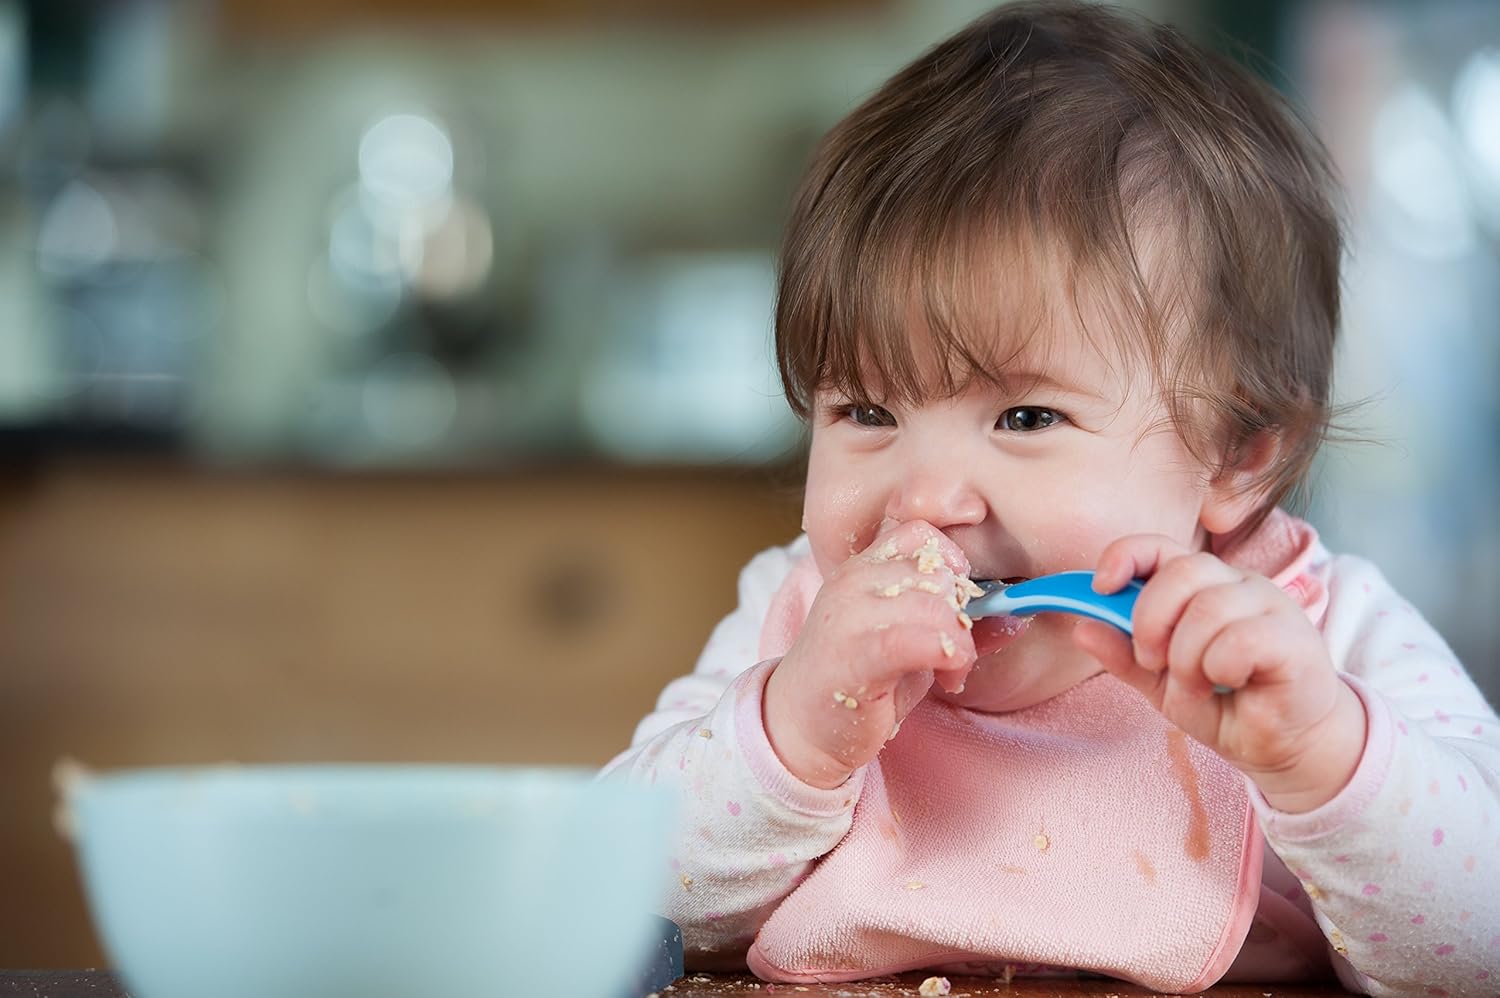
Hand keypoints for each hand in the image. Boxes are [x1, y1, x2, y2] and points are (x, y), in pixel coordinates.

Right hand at [763, 520, 978, 788]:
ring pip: (935, 605)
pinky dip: (950, 657)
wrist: (798, 731)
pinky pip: (920, 639)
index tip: (960, 600)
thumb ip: (954, 623)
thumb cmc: (856, 684)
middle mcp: (851, 582)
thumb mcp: (909, 645)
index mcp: (861, 568)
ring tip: (952, 670)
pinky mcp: (854, 655)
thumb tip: (1016, 615)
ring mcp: (848, 616)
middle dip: (962, 611)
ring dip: (960, 642)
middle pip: (936, 570)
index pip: (917, 532)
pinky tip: (947, 680)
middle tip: (957, 648)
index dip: (951, 559)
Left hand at [1072, 534, 1366, 812]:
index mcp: (1203, 584)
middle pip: (1181, 571)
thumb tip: (1081, 627)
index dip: (1125, 556)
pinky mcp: (1295, 638)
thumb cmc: (1226, 704)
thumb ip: (1123, 655)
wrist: (1282, 746)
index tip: (1102, 587)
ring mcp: (1271, 605)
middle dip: (1151, 620)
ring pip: (1207, 609)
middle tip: (1154, 661)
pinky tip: (1230, 683)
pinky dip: (1220, 668)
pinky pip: (1239, 639)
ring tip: (1198, 684)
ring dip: (1187, 658)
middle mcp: (1238, 584)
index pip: (1159, 547)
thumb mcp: (1160, 683)